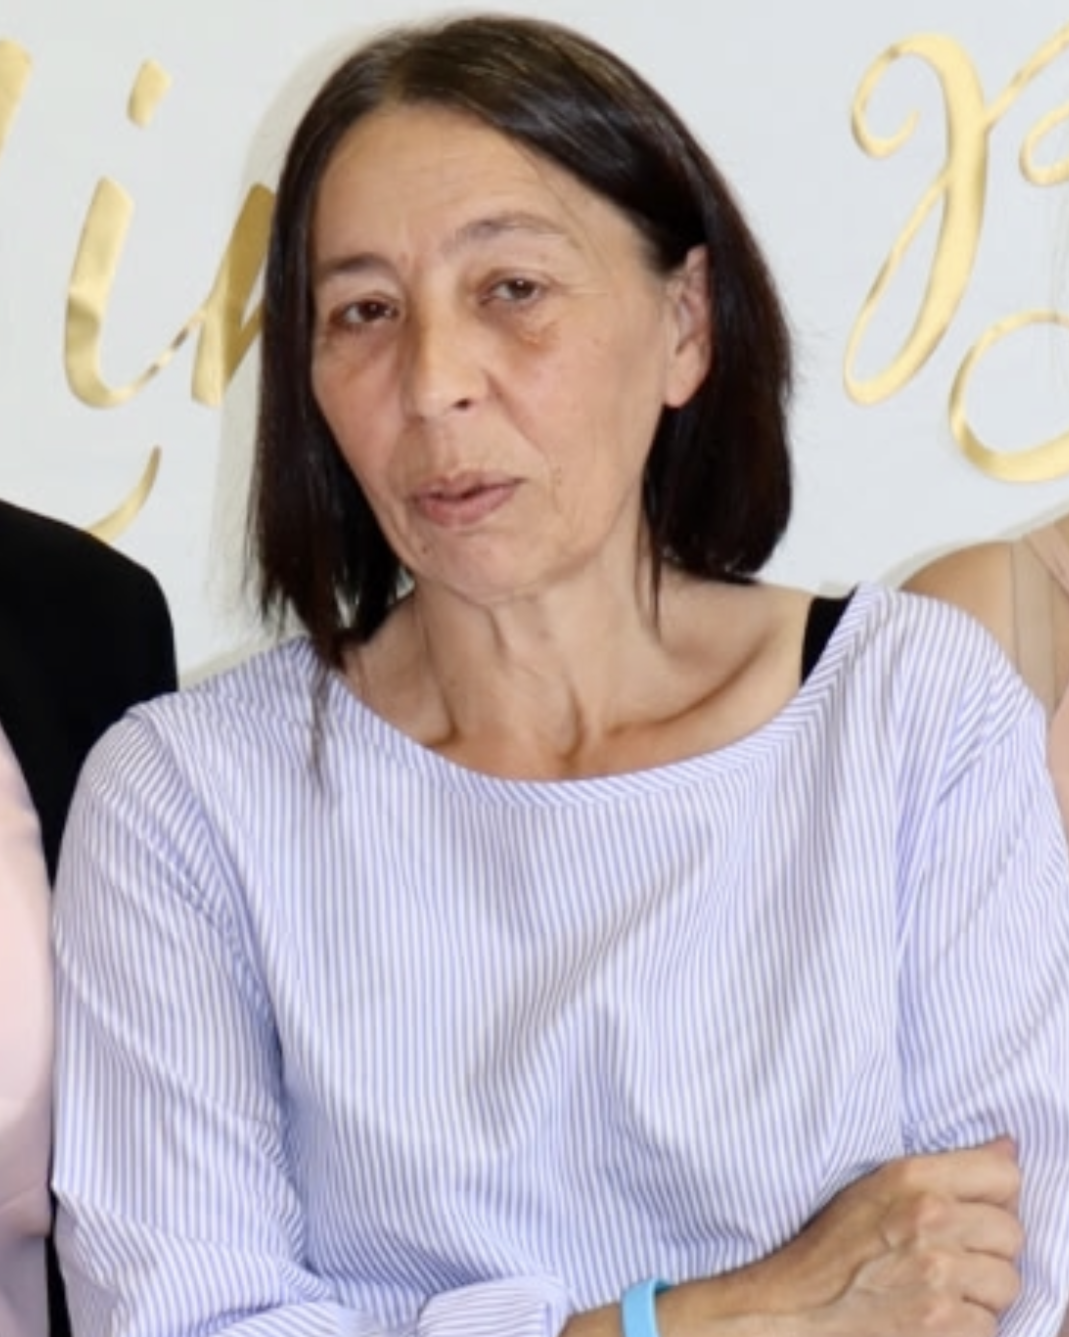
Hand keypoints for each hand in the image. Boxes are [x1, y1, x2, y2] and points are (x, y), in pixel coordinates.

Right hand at [667, 1138, 1022, 1336]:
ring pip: (1008, 1282)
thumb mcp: (878, 1186)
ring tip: (945, 1286)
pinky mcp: (943, 1324)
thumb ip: (943, 1169)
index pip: (1003, 1173)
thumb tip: (1007, 1147)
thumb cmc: (833, 1247)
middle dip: (988, 1247)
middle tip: (956, 1253)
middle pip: (1011, 1231)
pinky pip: (990, 1324)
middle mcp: (930, 1220)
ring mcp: (939, 1275)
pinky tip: (937, 1315)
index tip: (982, 1207)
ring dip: (982, 1290)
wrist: (799, 1309)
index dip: (998, 1193)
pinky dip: (969, 1325)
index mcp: (912, 1177)